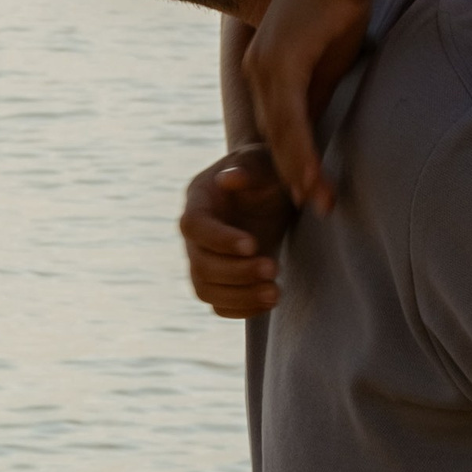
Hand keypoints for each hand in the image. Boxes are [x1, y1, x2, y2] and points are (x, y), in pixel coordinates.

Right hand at [180, 149, 291, 318]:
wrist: (270, 190)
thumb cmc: (265, 171)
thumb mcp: (262, 161)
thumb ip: (248, 167)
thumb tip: (230, 179)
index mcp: (198, 200)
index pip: (195, 226)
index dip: (220, 239)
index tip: (253, 244)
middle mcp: (195, 234)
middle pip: (200, 264)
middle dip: (237, 272)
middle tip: (273, 268)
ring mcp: (203, 259)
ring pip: (205, 289)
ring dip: (240, 296)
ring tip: (276, 292)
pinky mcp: (219, 279)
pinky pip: (219, 304)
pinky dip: (242, 309)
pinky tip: (269, 301)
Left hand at [241, 0, 371, 213]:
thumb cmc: (340, 2)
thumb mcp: (328, 59)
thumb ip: (318, 92)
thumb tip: (316, 123)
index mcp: (266, 68)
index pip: (278, 124)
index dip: (293, 159)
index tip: (311, 188)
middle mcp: (257, 70)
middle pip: (274, 136)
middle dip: (294, 174)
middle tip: (316, 207)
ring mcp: (264, 67)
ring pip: (281, 134)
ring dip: (299, 172)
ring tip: (318, 203)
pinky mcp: (280, 65)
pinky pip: (291, 120)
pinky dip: (301, 153)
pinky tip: (312, 179)